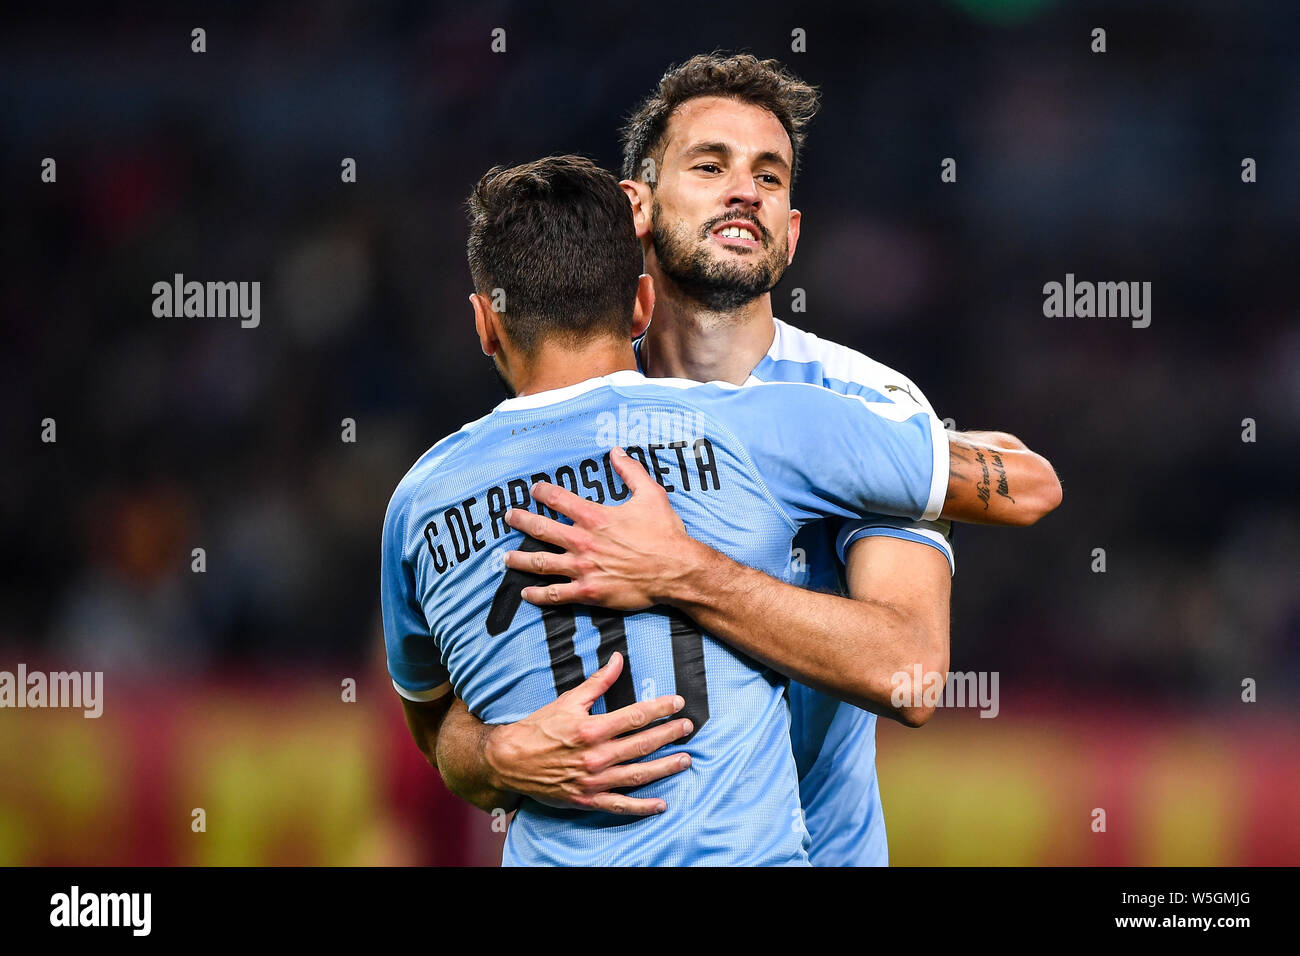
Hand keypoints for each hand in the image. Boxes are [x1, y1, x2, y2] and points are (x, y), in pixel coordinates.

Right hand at [484, 651, 693, 813]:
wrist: (509, 761)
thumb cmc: (538, 728)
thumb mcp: (568, 700)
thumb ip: (598, 682)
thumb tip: (618, 659)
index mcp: (592, 728)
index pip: (636, 716)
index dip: (661, 708)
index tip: (678, 703)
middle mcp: (596, 756)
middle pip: (642, 744)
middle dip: (669, 735)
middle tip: (688, 728)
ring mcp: (593, 780)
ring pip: (638, 774)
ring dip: (665, 767)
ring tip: (685, 760)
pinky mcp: (587, 799)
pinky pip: (620, 805)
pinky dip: (642, 807)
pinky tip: (662, 804)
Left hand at [503, 446, 703, 609]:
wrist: (676, 570)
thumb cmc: (664, 533)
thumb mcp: (651, 494)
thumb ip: (630, 471)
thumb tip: (616, 451)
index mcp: (594, 517)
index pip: (558, 499)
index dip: (542, 492)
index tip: (534, 490)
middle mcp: (582, 541)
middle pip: (540, 529)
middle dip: (520, 521)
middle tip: (509, 517)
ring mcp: (582, 568)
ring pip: (540, 563)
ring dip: (519, 560)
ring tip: (506, 558)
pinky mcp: (588, 592)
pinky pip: (555, 594)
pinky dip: (538, 595)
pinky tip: (525, 594)